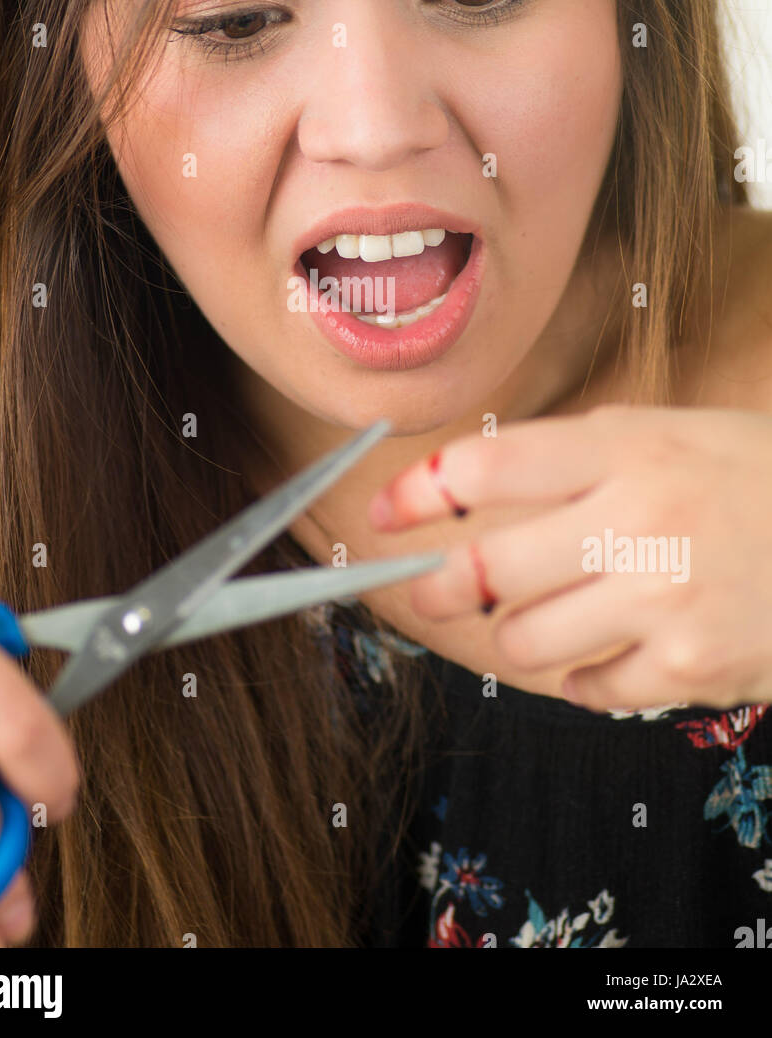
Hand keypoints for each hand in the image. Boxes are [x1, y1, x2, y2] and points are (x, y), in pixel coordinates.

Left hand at [368, 405, 771, 710]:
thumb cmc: (752, 477)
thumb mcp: (666, 433)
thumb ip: (572, 456)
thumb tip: (463, 484)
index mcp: (624, 448)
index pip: (484, 467)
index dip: (417, 493)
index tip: (387, 512)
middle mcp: (637, 519)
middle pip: (485, 569)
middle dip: (442, 585)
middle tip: (433, 587)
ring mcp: (663, 598)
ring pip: (522, 640)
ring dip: (519, 631)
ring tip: (554, 612)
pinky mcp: (689, 665)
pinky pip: (587, 688)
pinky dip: (585, 675)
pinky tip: (614, 646)